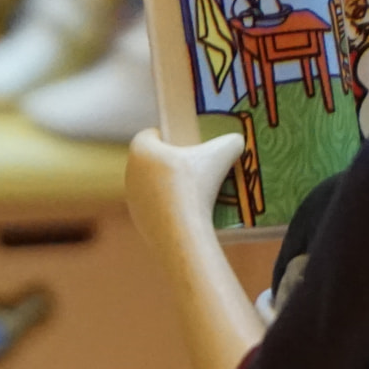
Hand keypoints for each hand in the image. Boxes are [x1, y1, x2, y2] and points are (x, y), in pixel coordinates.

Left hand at [125, 130, 244, 255]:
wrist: (183, 233)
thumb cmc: (196, 186)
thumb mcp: (222, 154)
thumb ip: (230, 142)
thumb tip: (236, 141)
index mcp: (141, 151)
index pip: (148, 135)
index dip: (166, 135)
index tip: (185, 141)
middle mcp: (131, 173)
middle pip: (151, 160)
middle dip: (171, 161)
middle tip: (196, 165)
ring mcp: (133, 200)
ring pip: (152, 185)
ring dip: (170, 185)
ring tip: (197, 191)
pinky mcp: (139, 222)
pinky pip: (156, 207)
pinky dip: (170, 207)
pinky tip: (191, 212)